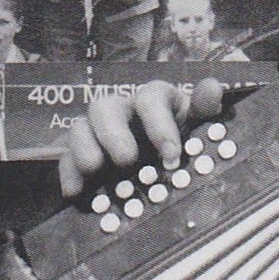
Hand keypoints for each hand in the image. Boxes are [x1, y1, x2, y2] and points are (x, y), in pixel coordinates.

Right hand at [59, 77, 226, 197]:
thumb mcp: (196, 125)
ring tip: (95, 168)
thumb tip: (213, 87)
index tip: (172, 155)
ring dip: (85, 147)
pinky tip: (74, 191)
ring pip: (80, 126)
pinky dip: (68, 172)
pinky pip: (65, 157)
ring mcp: (95, 130)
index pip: (151, 98)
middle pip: (105, 106)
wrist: (158, 163)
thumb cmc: (180, 137)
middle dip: (114, 134)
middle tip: (127, 160)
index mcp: (152, 100)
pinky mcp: (77, 152)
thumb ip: (204, 109)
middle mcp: (120, 110)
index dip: (160, 124)